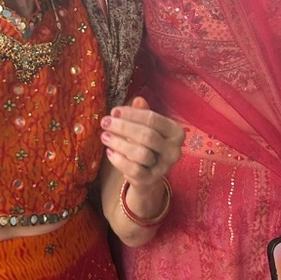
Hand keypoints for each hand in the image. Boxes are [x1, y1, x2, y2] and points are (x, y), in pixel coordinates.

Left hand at [101, 95, 184, 210]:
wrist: (148, 172)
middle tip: (105, 122)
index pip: (153, 119)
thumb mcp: (146, 126)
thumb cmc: (146, 144)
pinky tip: (109, 152)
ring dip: (119, 143)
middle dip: (123, 127)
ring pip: (140, 153)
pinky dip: (119, 160)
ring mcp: (164, 167)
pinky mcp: (151, 179)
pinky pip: (134, 170)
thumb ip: (142, 113)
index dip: (132, 114)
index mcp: (176, 132)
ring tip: (104, 136)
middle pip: (147, 135)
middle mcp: (174, 150)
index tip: (114, 111)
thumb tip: (138, 100)